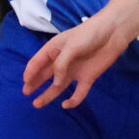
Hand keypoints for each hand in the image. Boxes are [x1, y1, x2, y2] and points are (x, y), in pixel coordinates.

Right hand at [22, 0, 138, 109]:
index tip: (25, 83)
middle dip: (35, 84)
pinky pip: (78, 92)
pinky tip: (66, 105)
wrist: (113, 33)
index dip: (30, 72)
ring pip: (58, 86)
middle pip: (45, 75)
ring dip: (48, 94)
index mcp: (54, 50)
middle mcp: (62, 61)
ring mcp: (74, 70)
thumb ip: (60, 65)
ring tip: (37, 104)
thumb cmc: (89, 34)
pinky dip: (73, 100)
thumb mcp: (70, 46)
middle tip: (26, 93)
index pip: (37, 62)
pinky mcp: (87, 78)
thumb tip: (55, 83)